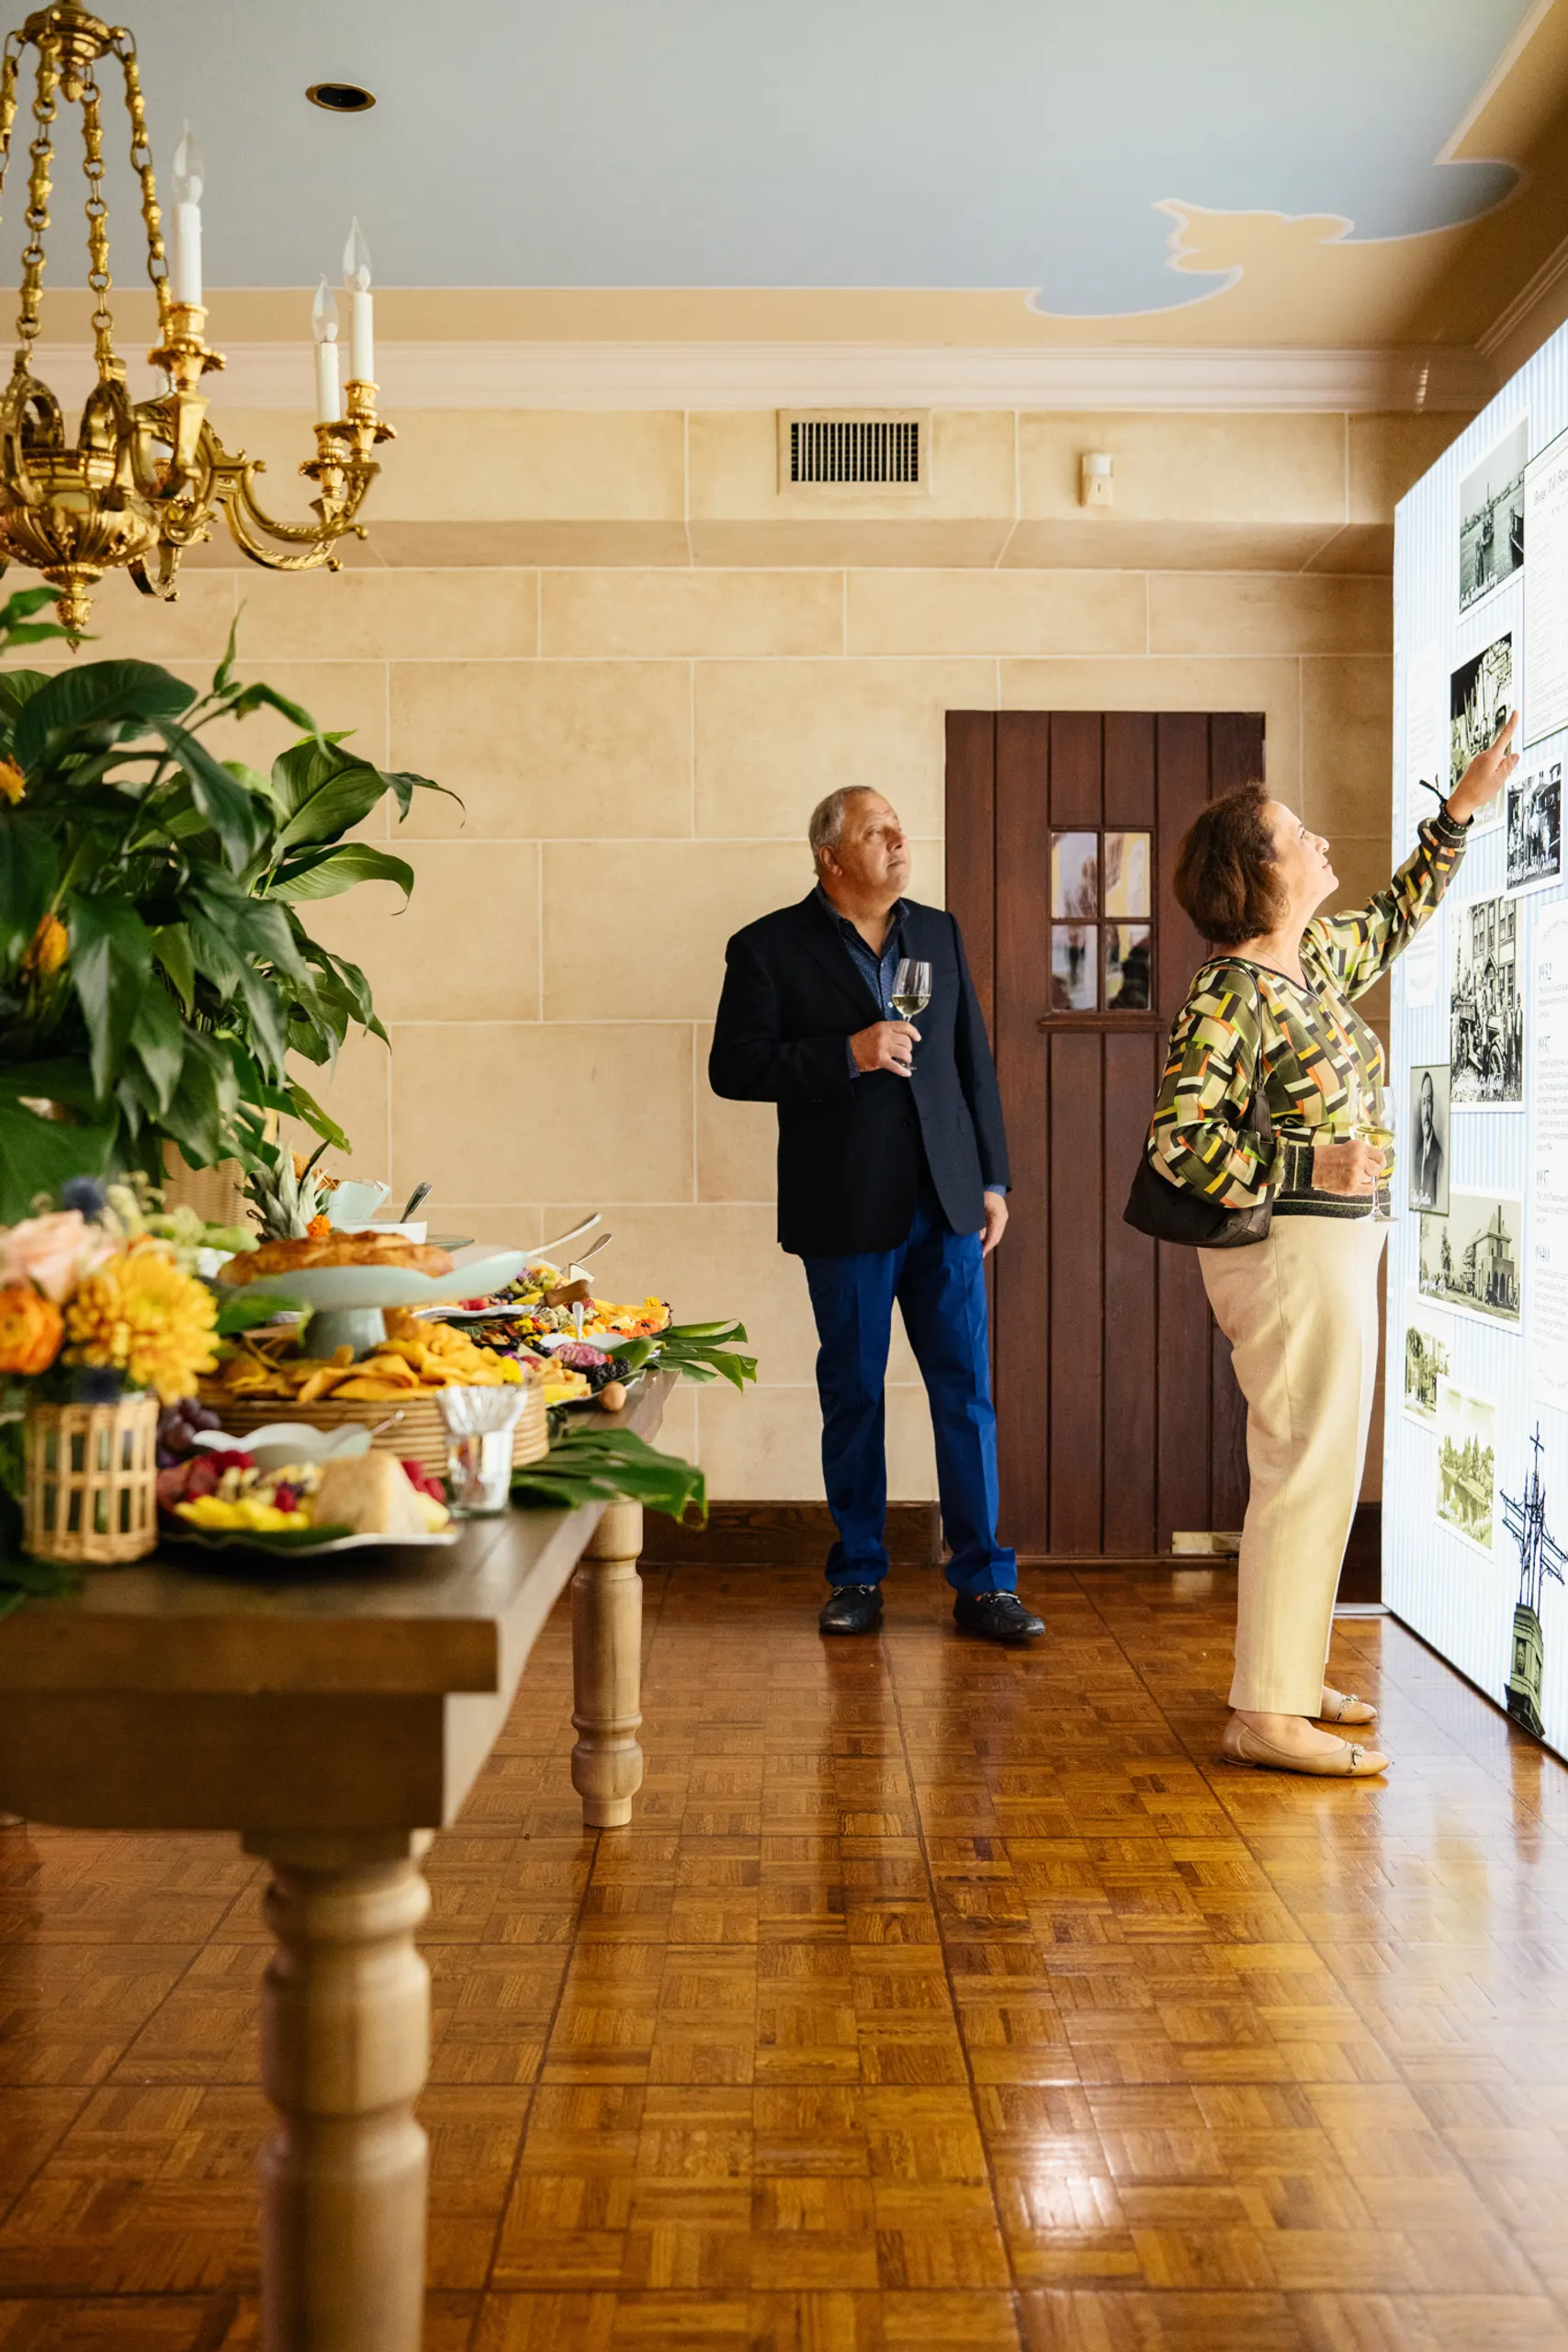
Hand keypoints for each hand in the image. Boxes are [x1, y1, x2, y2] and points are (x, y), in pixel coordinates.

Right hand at [851, 1018, 918, 1075]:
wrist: (849, 1051)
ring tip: (905, 1061)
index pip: (904, 1026)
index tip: (917, 1038)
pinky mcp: (881, 1060)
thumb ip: (889, 1031)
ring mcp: (883, 1048)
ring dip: (907, 1059)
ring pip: (904, 1053)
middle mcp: (885, 1036)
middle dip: (909, 1049)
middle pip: (906, 1041)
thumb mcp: (876, 1030)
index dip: (914, 1033)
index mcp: (884, 1026)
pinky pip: (897, 1066)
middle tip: (905, 1052)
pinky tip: (907, 1072)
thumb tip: (905, 1038)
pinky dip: (904, 1071)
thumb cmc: (862, 1041)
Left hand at [981, 1189, 1008, 1256]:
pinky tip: (983, 1239)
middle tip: (978, 1255)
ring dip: (989, 1242)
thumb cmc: (983, 1193)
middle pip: (996, 1238)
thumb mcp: (978, 1209)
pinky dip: (990, 1236)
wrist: (991, 1183)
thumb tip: (980, 1238)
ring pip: (997, 1235)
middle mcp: (1003, 1219)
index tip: (980, 1255)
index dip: (986, 1247)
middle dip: (987, 1247)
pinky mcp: (1001, 1217)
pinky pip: (997, 1230)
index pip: (993, 1237)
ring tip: (980, 1249)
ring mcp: (1003, 1218)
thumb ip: (979, 1224)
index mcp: (998, 1217)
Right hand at [1312, 1139, 1384, 1195]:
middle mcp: (1359, 1160)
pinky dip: (1366, 1188)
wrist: (1310, 1167)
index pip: (1379, 1156)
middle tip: (1361, 1171)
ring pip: (1370, 1179)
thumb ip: (1360, 1153)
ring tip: (1350, 1175)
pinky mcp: (1351, 1187)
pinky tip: (1358, 1184)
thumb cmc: (1325, 1156)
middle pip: (1376, 1169)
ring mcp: (1356, 1174)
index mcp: (1358, 1147)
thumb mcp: (1345, 1147)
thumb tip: (1374, 1162)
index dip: (1379, 1161)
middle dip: (1370, 1170)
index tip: (1378, 1164)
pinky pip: (1369, 1189)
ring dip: (1363, 1178)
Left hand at [1447, 707, 1518, 822]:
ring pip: (1497, 761)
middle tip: (1496, 780)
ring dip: (1497, 770)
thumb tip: (1515, 754)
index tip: (1515, 712)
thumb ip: (1508, 766)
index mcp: (1491, 756)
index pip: (1504, 737)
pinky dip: (1492, 773)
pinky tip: (1484, 783)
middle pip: (1502, 754)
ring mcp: (1479, 760)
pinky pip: (1490, 766)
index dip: (1511, 724)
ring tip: (1488, 784)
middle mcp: (1484, 755)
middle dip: (1504, 764)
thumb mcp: (1499, 779)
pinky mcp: (1476, 765)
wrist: (1462, 801)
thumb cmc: (1478, 792)